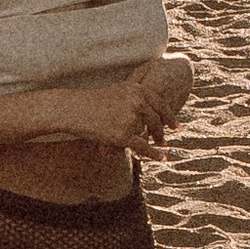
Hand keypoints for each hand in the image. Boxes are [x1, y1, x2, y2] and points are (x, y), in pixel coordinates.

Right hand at [50, 54, 193, 152]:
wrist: (73, 109)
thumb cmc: (93, 101)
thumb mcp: (119, 91)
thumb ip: (136, 97)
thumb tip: (152, 109)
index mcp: (138, 90)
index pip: (160, 104)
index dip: (169, 116)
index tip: (176, 126)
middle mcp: (137, 102)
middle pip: (157, 120)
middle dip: (162, 131)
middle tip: (165, 140)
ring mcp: (131, 119)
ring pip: (149, 133)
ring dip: (156, 141)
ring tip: (161, 146)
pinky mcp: (123, 135)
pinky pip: (144, 147)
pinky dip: (154, 154)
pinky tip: (163, 158)